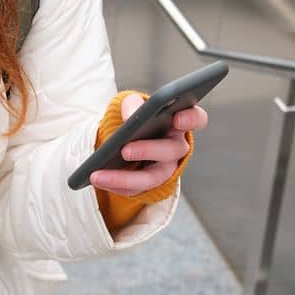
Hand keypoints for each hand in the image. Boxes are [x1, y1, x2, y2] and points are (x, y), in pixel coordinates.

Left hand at [90, 92, 205, 196]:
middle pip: (171, 151)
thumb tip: (130, 116)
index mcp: (177, 123)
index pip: (196, 118)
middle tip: (124, 150)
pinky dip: (117, 185)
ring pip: (153, 177)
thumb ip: (133, 104)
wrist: (126, 138)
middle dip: (148, 150)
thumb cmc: (135, 117)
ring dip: (125, 177)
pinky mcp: (151, 184)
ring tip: (98, 175)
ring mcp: (165, 168)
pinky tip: (98, 180)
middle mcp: (176, 146)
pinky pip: (137, 189)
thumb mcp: (132, 105)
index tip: (177, 118)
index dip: (191, 119)